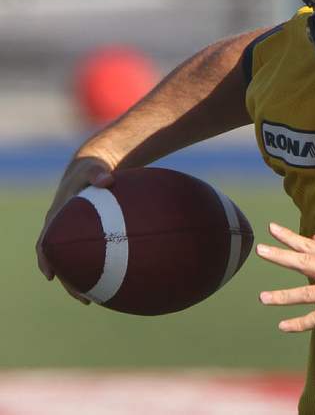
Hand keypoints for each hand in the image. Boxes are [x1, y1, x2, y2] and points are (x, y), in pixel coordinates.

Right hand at [37, 156, 114, 303]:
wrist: (96, 168)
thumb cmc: (93, 168)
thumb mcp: (94, 167)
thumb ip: (98, 173)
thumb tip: (107, 179)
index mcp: (59, 216)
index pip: (46, 242)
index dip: (46, 259)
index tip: (50, 276)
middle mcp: (64, 228)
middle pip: (61, 261)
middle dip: (69, 281)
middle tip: (84, 298)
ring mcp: (76, 233)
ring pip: (75, 263)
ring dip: (83, 281)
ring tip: (97, 299)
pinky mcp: (89, 234)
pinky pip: (91, 255)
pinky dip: (99, 268)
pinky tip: (115, 280)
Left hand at [256, 223, 314, 340]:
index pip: (311, 246)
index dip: (290, 237)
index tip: (271, 228)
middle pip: (306, 262)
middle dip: (281, 256)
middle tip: (260, 250)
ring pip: (306, 293)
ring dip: (282, 296)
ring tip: (262, 298)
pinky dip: (298, 324)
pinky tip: (282, 326)